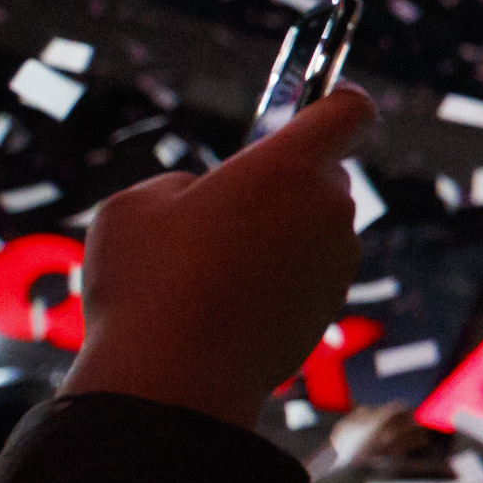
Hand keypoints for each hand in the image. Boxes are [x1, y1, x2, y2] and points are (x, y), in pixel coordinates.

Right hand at [66, 86, 375, 421]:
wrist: (174, 382)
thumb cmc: (148, 283)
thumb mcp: (135, 206)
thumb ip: (184, 186)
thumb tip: (206, 198)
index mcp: (288, 168)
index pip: (347, 111)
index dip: (336, 100)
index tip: (320, 99)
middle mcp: (327, 210)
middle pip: (321, 173)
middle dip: (281, 181)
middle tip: (224, 207)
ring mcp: (336, 262)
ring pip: (312, 225)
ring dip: (276, 232)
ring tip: (210, 265)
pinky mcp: (329, 306)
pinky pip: (306, 270)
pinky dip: (277, 275)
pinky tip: (225, 299)